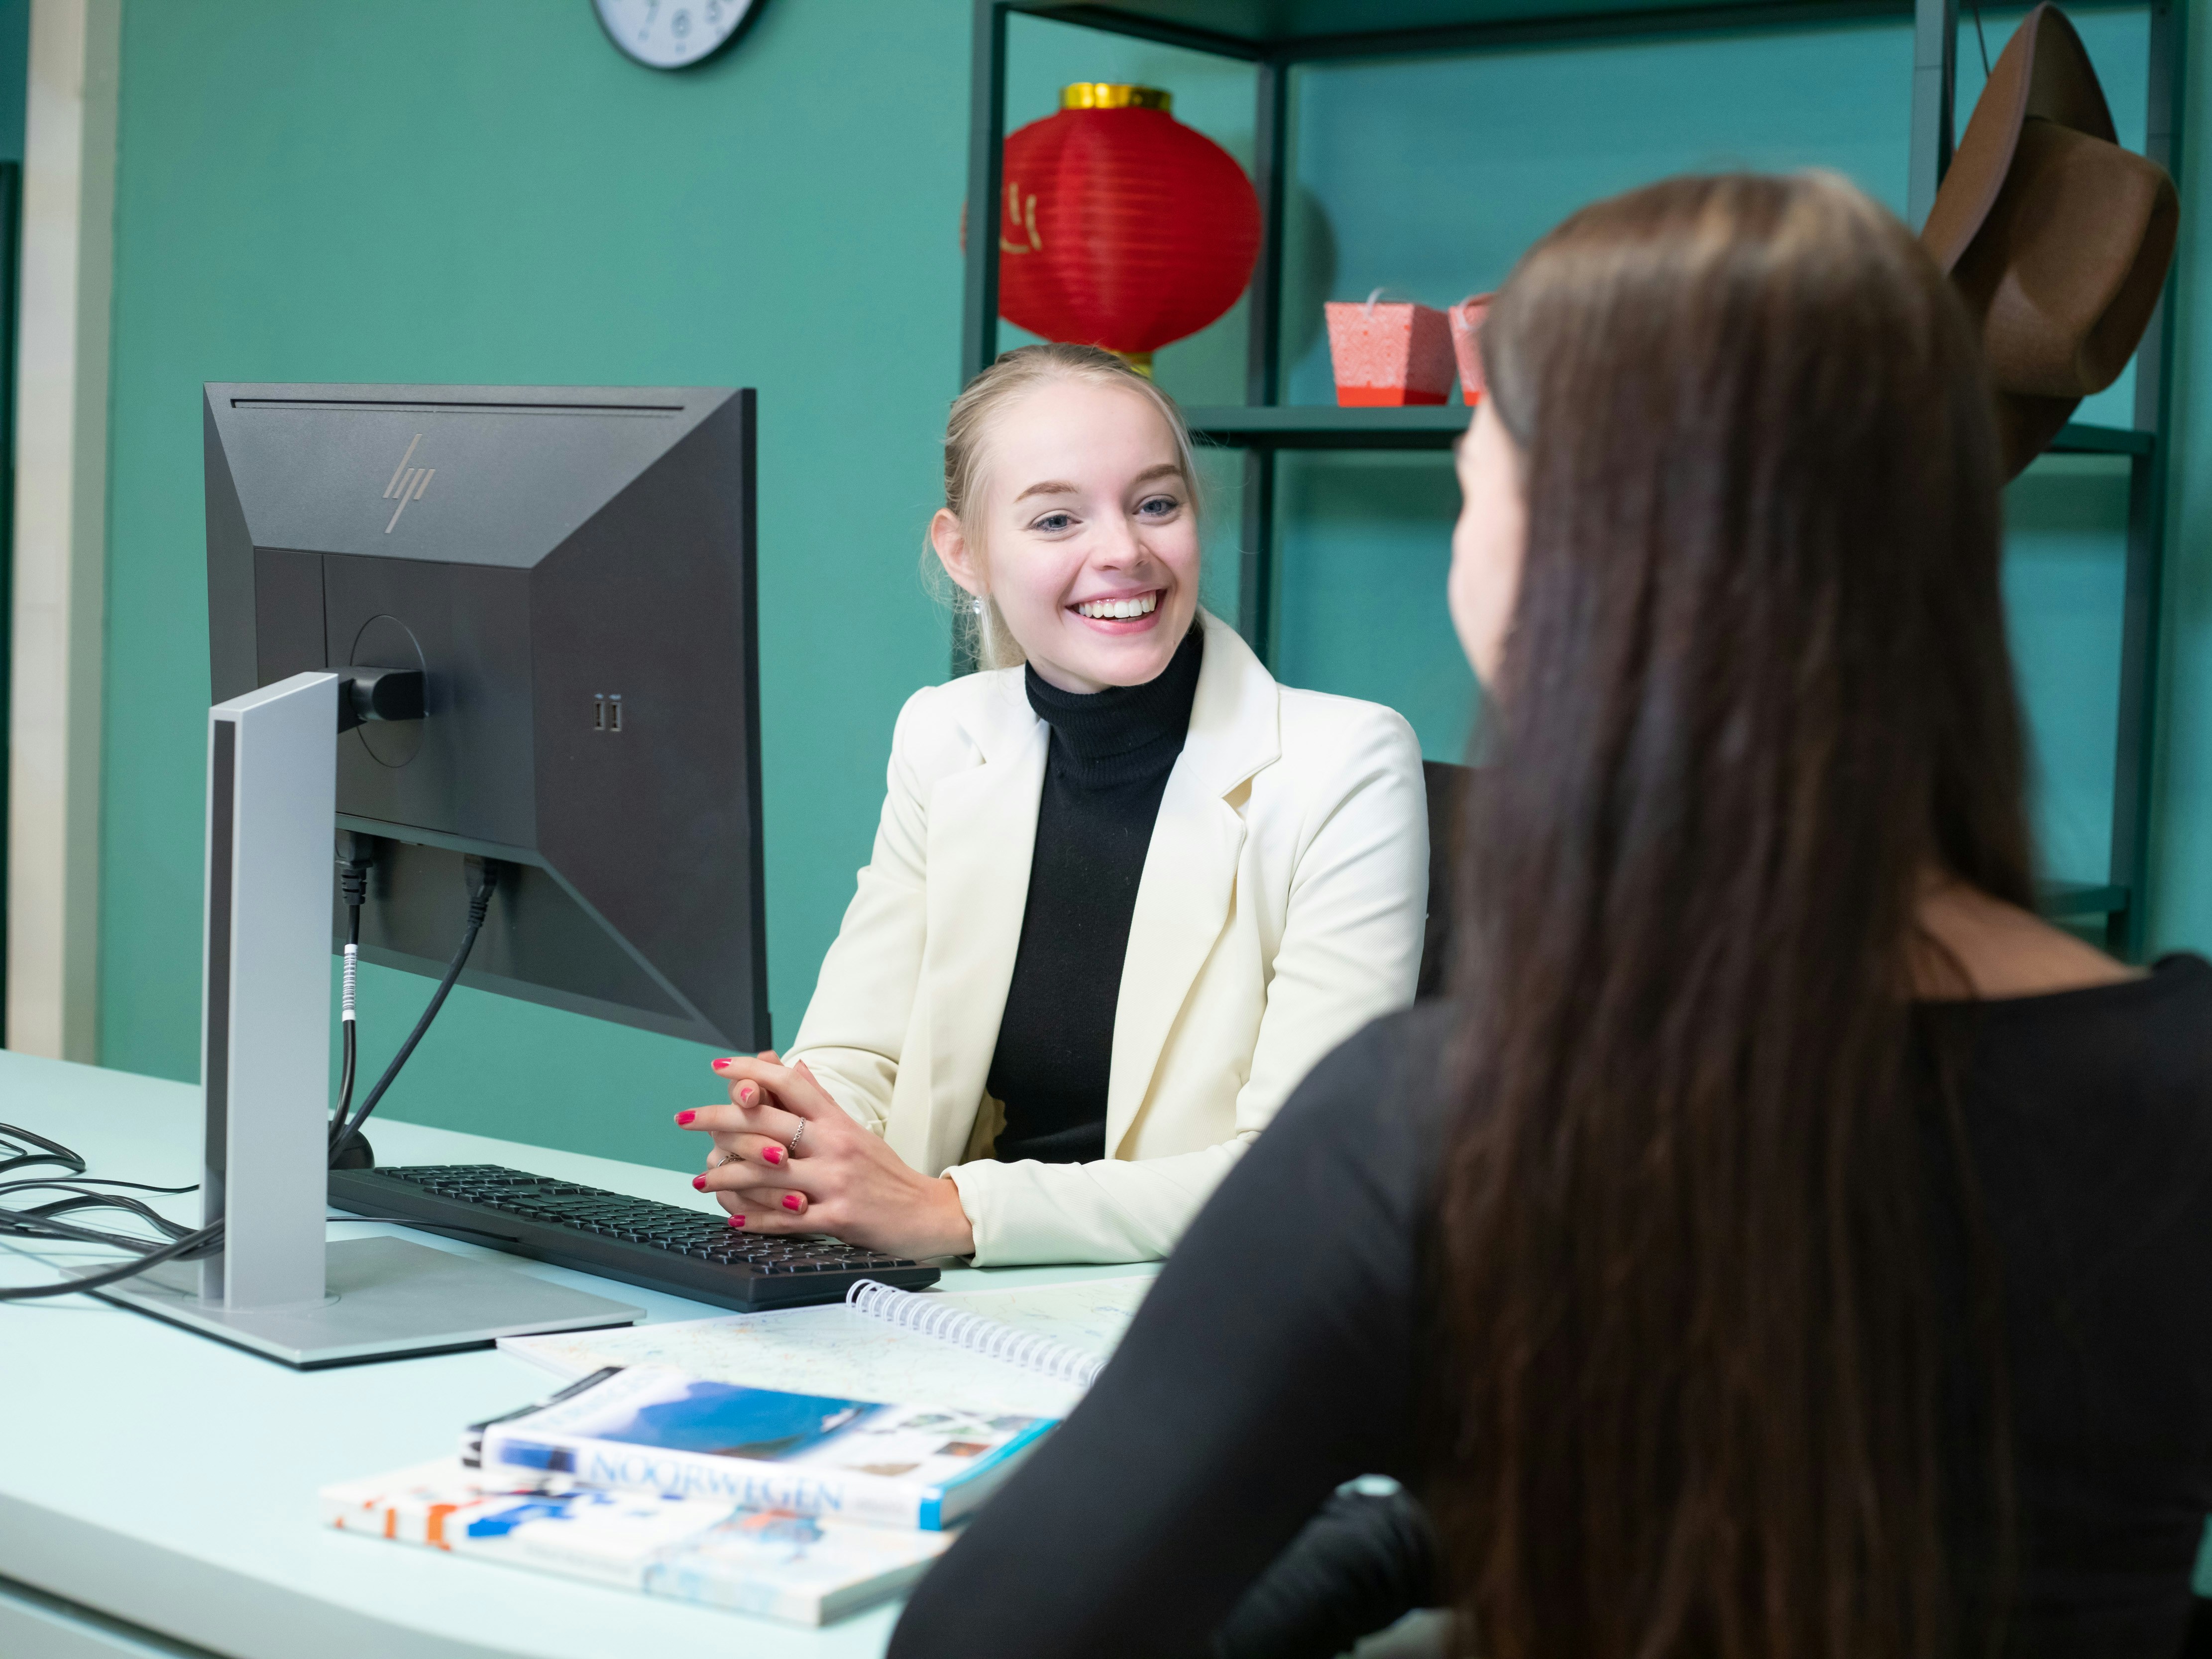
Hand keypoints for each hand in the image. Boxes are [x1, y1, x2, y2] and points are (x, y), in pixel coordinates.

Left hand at [675, 1053, 976, 1259]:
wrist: (928, 1214)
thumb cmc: (886, 1174)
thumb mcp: (856, 1131)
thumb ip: (821, 1101)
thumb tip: (793, 1066)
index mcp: (838, 1122)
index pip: (791, 1083)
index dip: (753, 1070)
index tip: (720, 1067)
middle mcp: (835, 1146)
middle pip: (767, 1123)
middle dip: (718, 1118)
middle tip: (686, 1118)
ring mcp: (836, 1182)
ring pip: (767, 1172)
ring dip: (726, 1175)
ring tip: (701, 1179)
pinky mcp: (838, 1219)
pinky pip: (787, 1219)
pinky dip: (756, 1218)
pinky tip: (734, 1217)